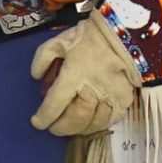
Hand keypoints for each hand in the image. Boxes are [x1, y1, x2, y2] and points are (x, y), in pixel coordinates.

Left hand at [30, 15, 141, 136]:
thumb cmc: (88, 38)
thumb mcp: (58, 42)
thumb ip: (42, 59)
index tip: (37, 123)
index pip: (55, 104)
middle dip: (61, 127)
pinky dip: (98, 125)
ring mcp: (111, 96)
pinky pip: (111, 120)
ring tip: (70, 127)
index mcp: (74, 74)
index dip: (44, 118)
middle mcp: (93, 88)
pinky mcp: (125, 99)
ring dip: (79, 129)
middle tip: (53, 128)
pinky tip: (89, 123)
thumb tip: (36, 77)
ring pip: (93, 123)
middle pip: (75, 118)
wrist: (123, 33)